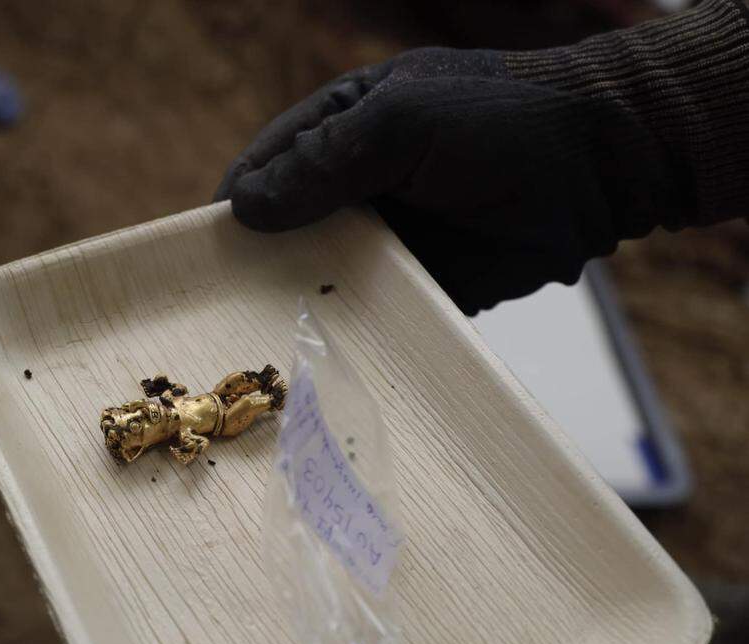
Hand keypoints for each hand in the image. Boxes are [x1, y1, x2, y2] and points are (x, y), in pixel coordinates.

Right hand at [215, 46, 679, 313]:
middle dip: (258, 267)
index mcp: (339, 129)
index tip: (203, 259)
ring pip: (322, 279)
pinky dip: (351, 334)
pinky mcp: (419, 286)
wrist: (602, 164)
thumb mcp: (400, 121)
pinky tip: (325, 360)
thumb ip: (322, 162)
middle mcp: (353, 187)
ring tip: (266, 344)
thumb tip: (242, 208)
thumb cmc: (498, 120)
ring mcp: (386, 239)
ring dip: (299, 306)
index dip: (232, 211)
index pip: (263, 170)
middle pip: (284, 233)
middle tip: (227, 313)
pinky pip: (373, 313)